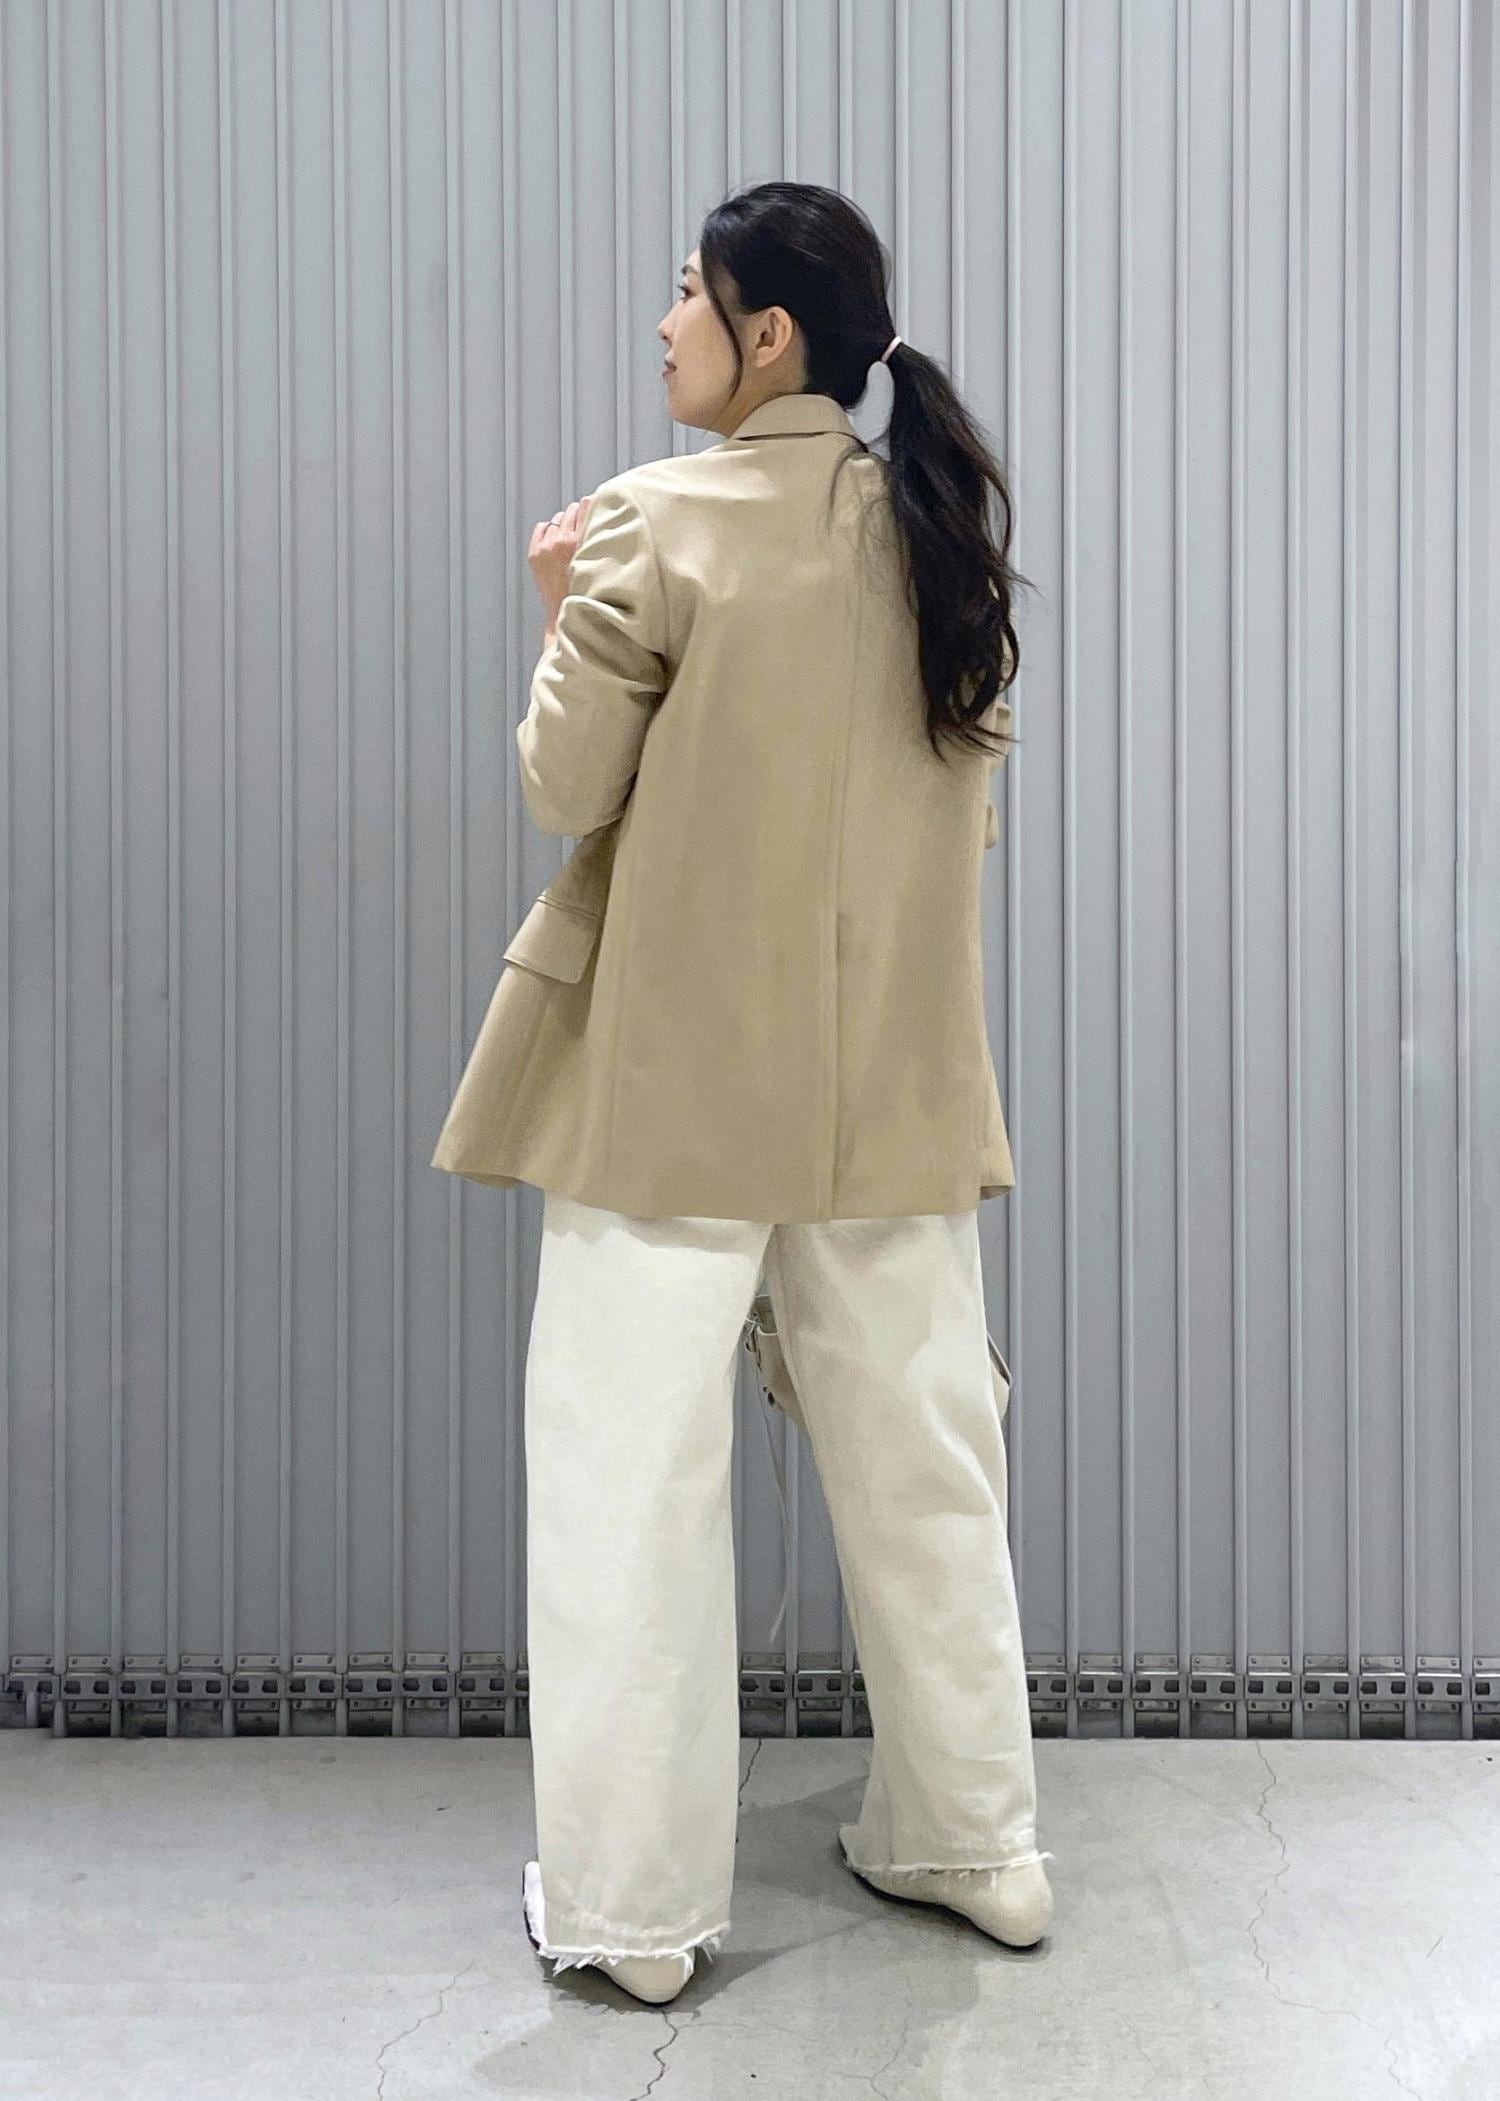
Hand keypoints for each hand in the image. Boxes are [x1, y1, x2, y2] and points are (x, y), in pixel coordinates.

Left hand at [529, 495, 593, 637]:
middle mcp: (561, 541)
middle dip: (578, 516)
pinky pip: (542, 527)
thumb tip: (600, 518)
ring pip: (557, 519)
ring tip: (570, 539)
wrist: (565, 613)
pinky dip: (548, 531)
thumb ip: (598, 539)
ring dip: (564, 525)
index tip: (596, 507)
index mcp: (579, 542)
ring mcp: (545, 547)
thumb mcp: (598, 562)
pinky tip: (556, 541)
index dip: (592, 505)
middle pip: (571, 510)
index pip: (586, 505)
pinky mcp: (535, 553)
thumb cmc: (586, 592)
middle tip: (584, 527)